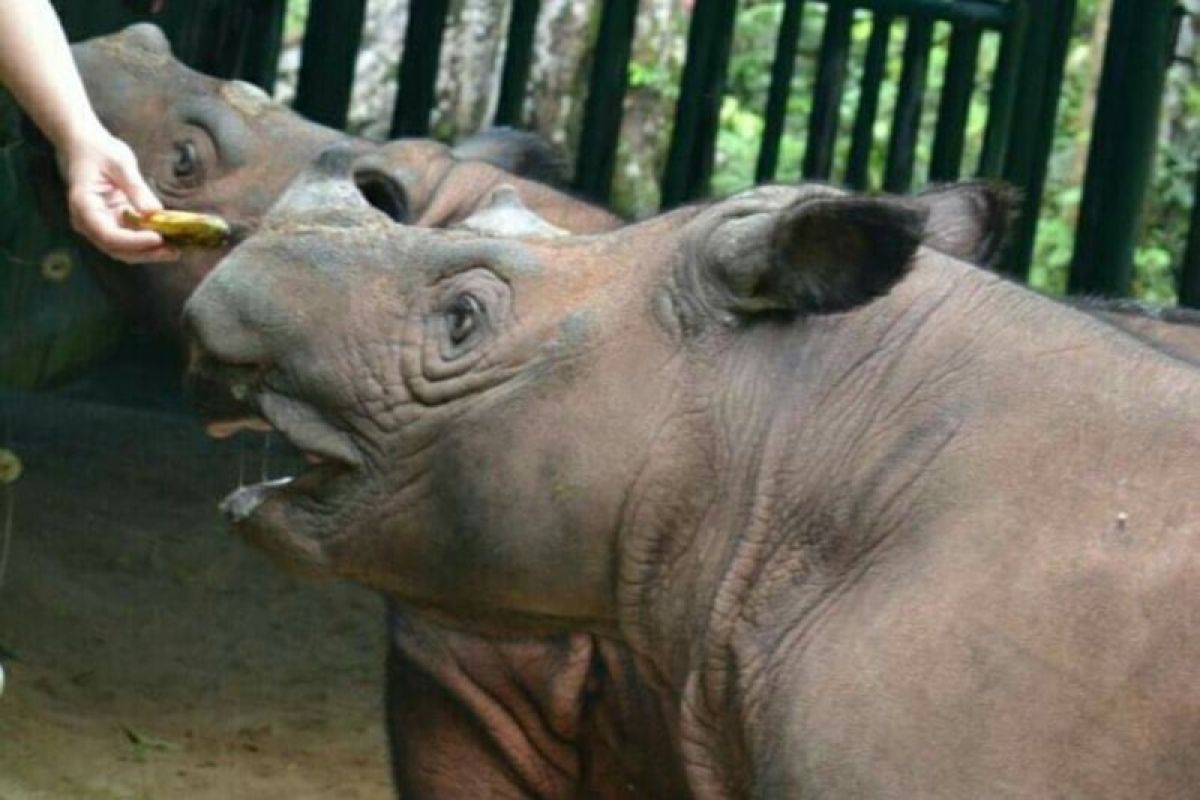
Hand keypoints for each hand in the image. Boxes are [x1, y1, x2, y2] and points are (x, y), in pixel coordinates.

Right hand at [59, 130, 178, 263]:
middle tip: (173, 251)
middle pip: (116, 248)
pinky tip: (169, 241)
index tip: (158, 238)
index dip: (134, 241)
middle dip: (145, 252)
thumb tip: (154, 212)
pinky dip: (148, 243)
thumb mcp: (120, 164)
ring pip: (124, 249)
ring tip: (175, 249)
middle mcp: (88, 222)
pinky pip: (130, 240)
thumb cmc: (100, 151)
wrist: (87, 147)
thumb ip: (136, 188)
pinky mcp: (113, 224)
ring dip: (149, 252)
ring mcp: (100, 225)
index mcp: (84, 205)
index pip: (108, 234)